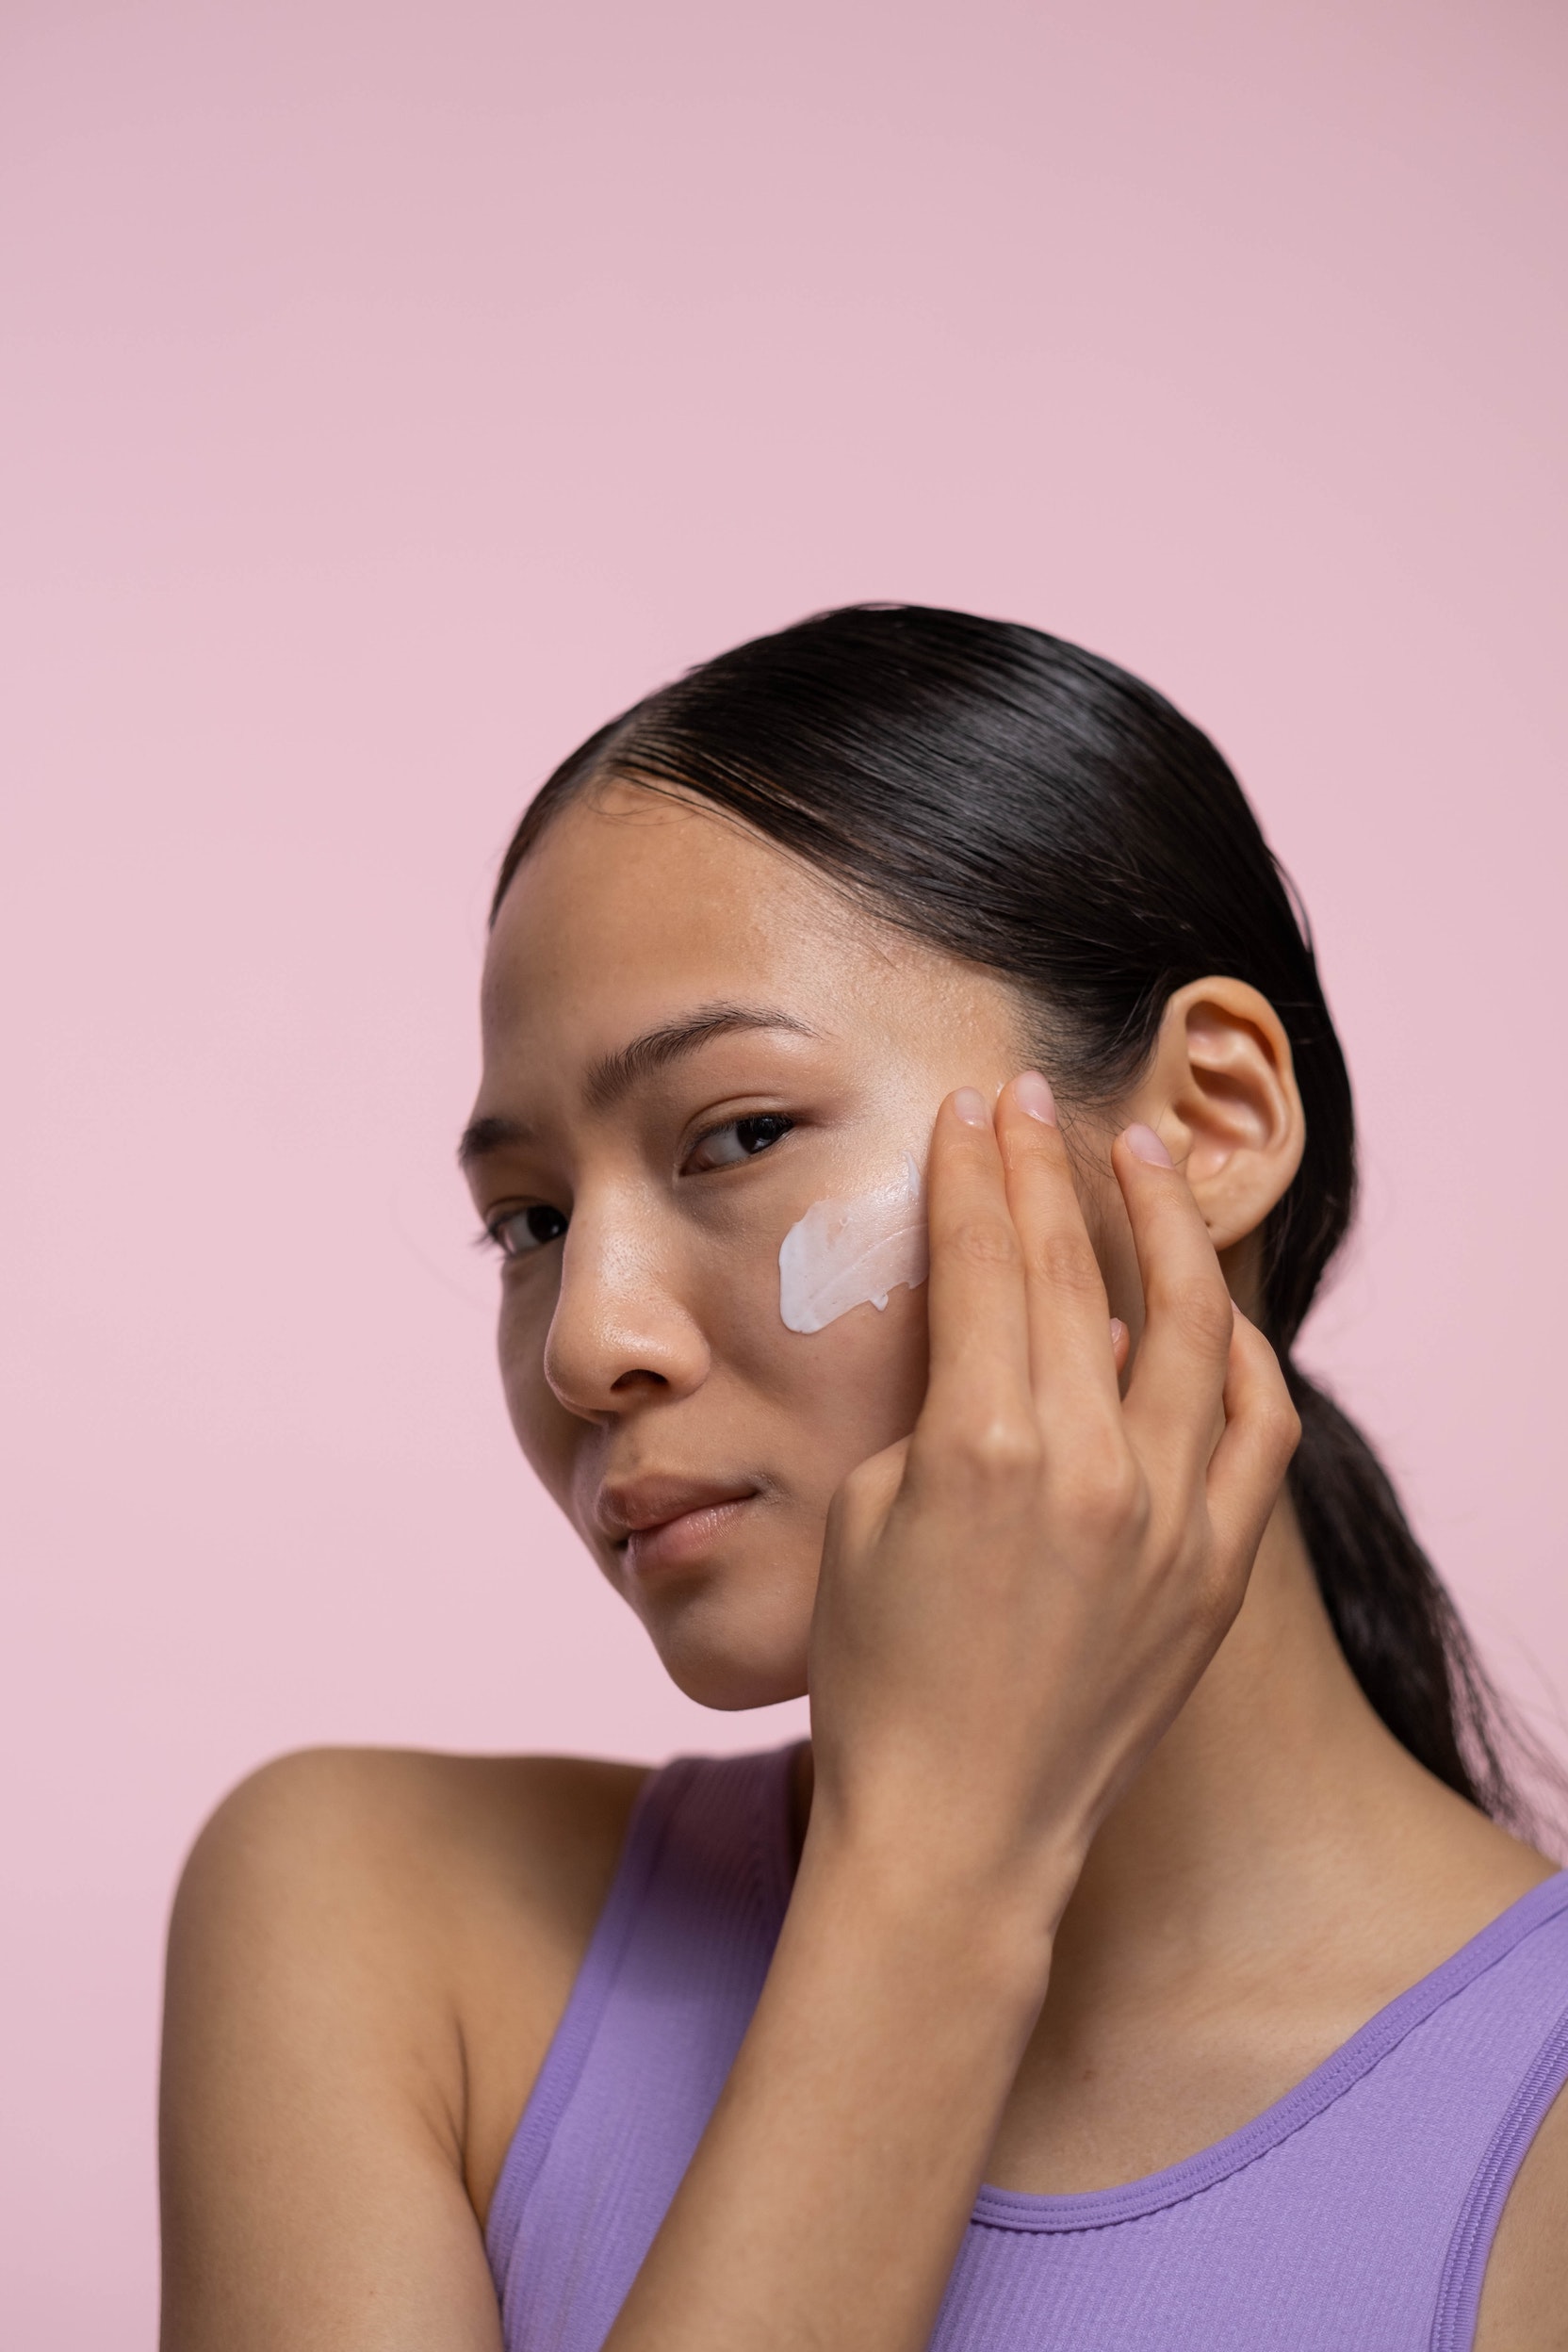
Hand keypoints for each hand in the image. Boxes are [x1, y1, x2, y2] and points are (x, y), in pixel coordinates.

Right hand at [804, 1072, 1299, 1932]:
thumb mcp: (869, 1511)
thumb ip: (945, 1406)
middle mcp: (1094, 1467)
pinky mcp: (1218, 1571)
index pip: (983, 1262)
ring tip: (1140, 1161)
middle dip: (1045, 1170)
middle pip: (1074, 1270)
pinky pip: (1258, 1433)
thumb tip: (1007, 1337)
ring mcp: (1172, 1519)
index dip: (973, 1172)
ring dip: (1162, 1228)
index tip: (971, 1110)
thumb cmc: (881, 1678)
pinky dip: (1240, 1359)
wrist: (957, 1832)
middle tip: (1031, 1104)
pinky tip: (1213, 1316)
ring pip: (1189, 1327)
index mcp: (986, 1444)